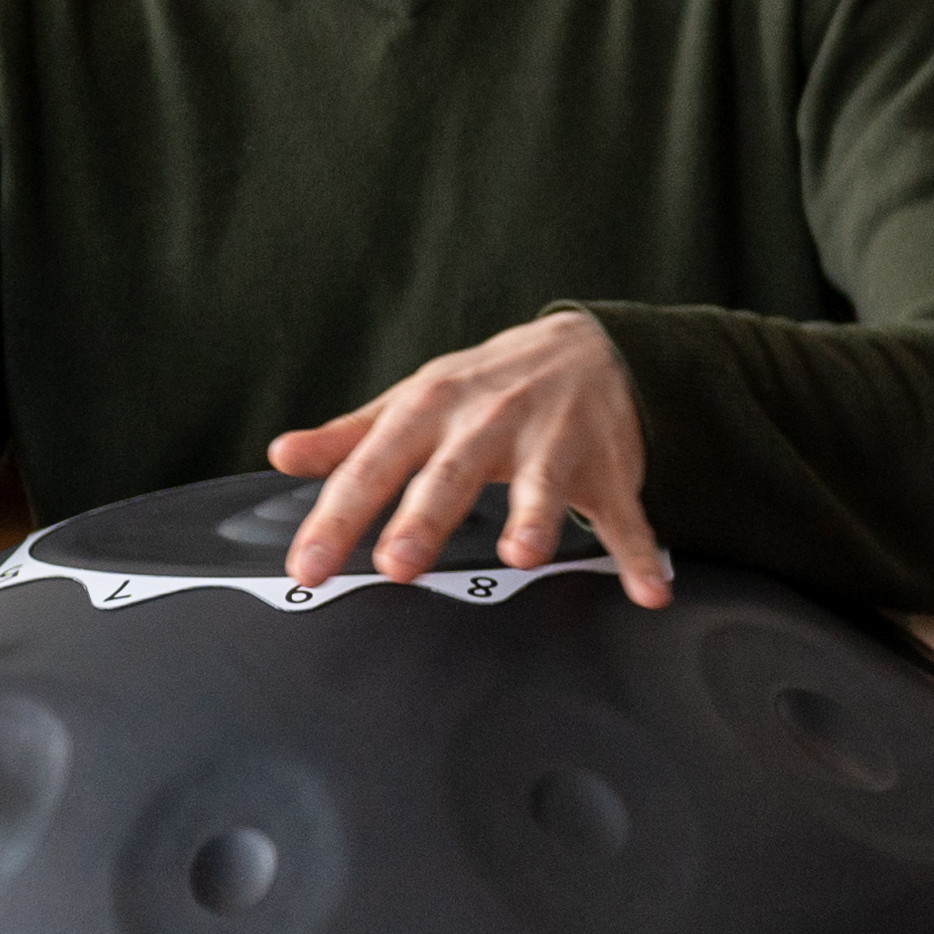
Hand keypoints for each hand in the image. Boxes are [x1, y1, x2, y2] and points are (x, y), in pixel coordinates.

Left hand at [269, 307, 670, 603]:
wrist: (591, 346)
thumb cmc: (490, 384)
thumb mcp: (415, 398)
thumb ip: (351, 435)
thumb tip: (284, 455)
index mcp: (433, 410)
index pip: (375, 467)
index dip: (338, 519)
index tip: (309, 566)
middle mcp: (491, 423)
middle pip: (453, 474)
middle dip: (426, 517)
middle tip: (399, 563)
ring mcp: (555, 445)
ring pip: (544, 484)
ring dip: (536, 518)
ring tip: (525, 554)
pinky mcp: (609, 469)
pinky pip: (625, 515)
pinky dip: (641, 553)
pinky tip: (649, 588)